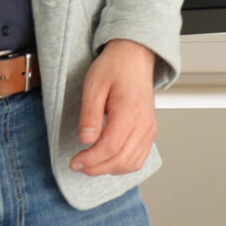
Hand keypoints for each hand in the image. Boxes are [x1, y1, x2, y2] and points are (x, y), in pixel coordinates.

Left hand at [71, 39, 159, 175]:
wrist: (135, 57)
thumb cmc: (115, 67)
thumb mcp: (94, 86)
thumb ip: (90, 115)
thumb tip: (86, 140)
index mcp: (129, 111)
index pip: (110, 147)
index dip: (90, 159)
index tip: (75, 162)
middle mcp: (144, 123)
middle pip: (121, 160)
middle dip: (97, 168)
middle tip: (79, 165)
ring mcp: (150, 128)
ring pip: (132, 163)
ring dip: (109, 169)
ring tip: (92, 164)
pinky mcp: (150, 131)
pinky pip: (140, 158)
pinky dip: (123, 165)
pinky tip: (108, 160)